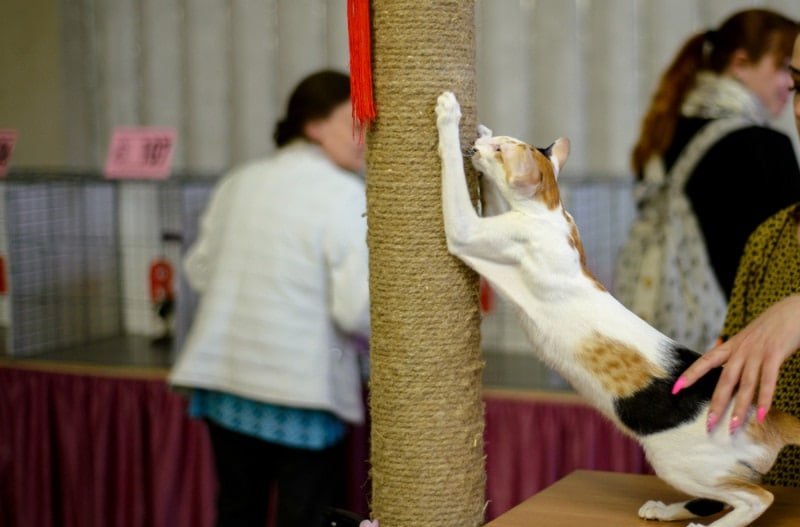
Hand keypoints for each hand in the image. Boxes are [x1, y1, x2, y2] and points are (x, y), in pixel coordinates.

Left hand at [672, 294, 799, 432]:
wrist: (793, 309)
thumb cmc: (771, 326)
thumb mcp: (749, 338)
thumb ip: (738, 353)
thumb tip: (728, 364)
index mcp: (732, 346)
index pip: (705, 361)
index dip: (690, 375)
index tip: (675, 388)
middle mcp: (740, 350)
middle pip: (725, 381)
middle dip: (716, 404)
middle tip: (708, 425)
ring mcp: (757, 352)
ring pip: (745, 385)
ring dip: (740, 407)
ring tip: (734, 426)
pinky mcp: (774, 354)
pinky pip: (768, 380)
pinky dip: (765, 398)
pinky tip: (762, 415)